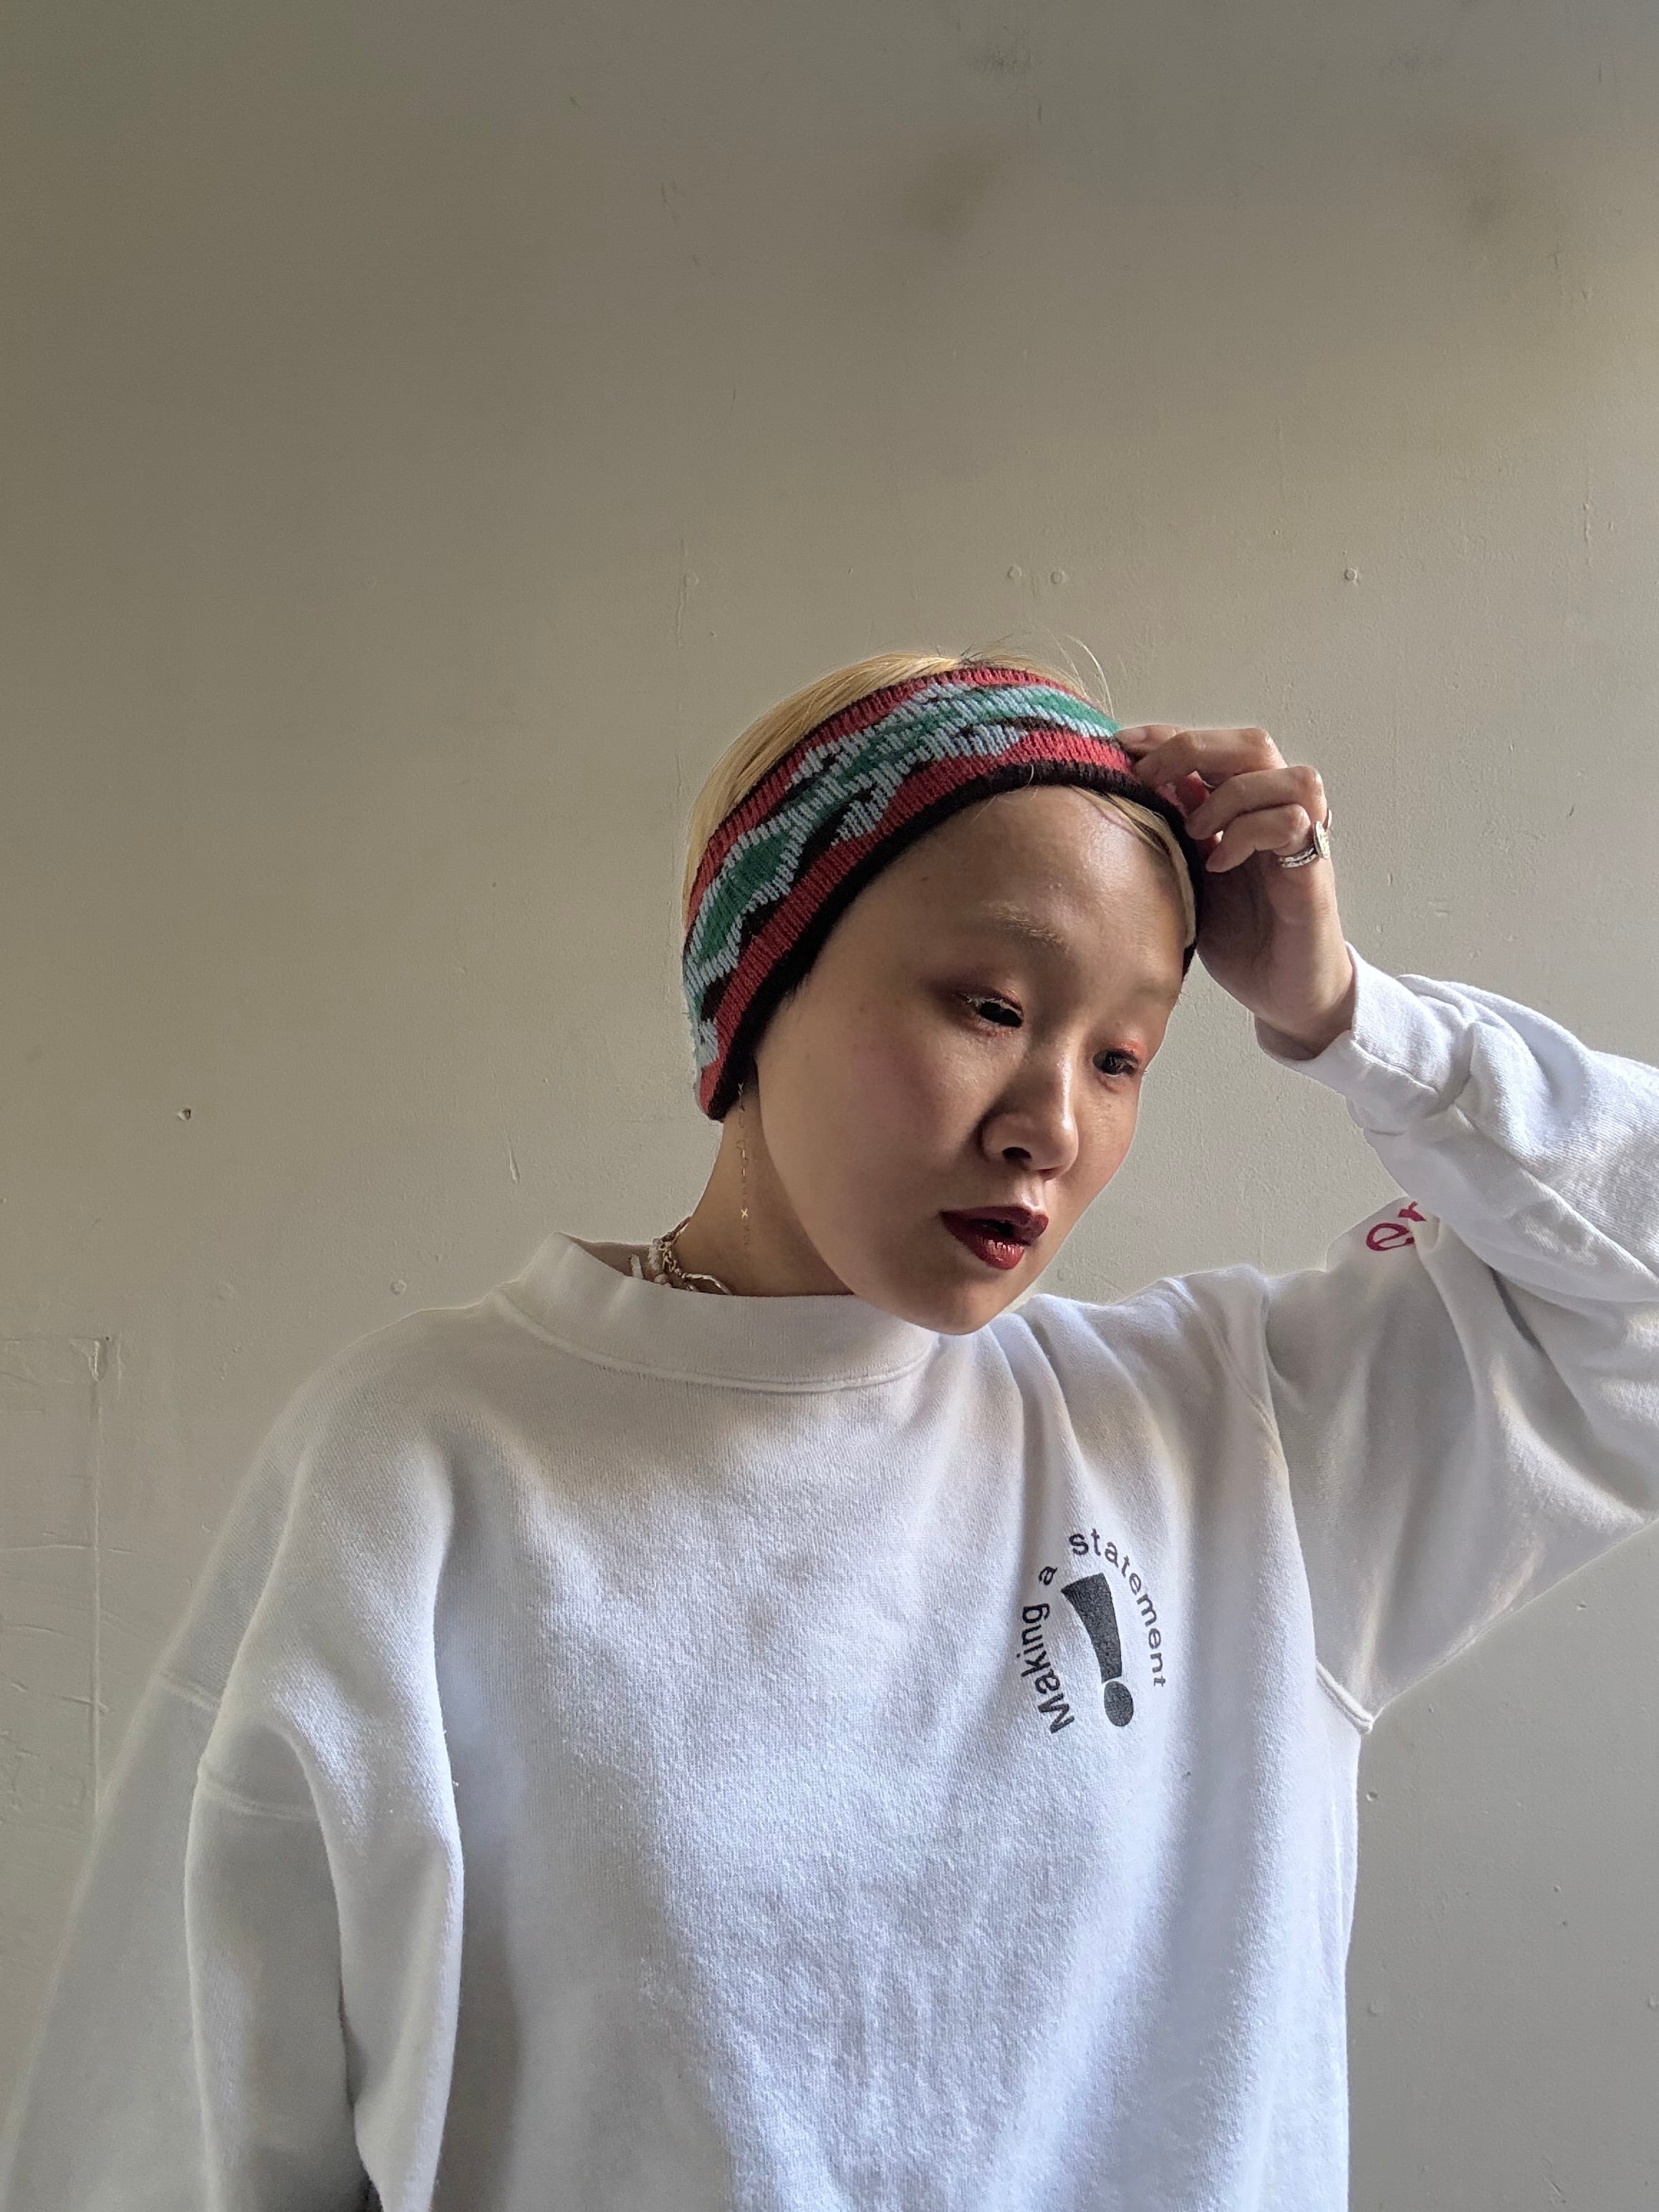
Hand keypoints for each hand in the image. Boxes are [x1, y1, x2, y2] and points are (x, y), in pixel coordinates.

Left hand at [1112, 723, 1356, 1055]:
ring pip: (1287, 775)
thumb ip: (1175, 831)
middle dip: (1193, 749)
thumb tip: (1129, 789)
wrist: (1284, 993)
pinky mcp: (1314, 871)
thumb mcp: (1191, 874)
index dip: (1168, 735)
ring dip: (1232, 794)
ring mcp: (1304, 839)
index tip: (1120, 744)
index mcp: (1247, 808)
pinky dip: (1250, 833)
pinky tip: (1220, 862)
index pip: (1215, 747)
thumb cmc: (1242, 936)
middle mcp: (1280, 812)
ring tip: (1196, 831)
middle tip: (1149, 777)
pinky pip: (1294, 823)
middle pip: (1253, 743)